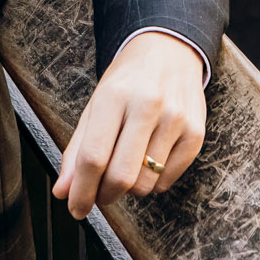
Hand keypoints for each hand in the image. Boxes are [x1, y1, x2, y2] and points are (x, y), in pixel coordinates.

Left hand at [52, 31, 206, 219]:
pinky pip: (167, 180)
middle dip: (104, 196)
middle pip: (121, 176)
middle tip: (99, 194)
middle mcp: (147, 105)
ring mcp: (176, 119)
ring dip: (129, 189)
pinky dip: (153, 182)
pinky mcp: (196, 132)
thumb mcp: (95, 105)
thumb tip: (64, 192)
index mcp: (114, 96)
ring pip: (145, 184)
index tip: (76, 208)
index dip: (81, 191)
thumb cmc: (127, 82)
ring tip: (126, 168)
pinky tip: (148, 161)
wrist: (169, 50)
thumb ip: (77, 150)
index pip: (93, 157)